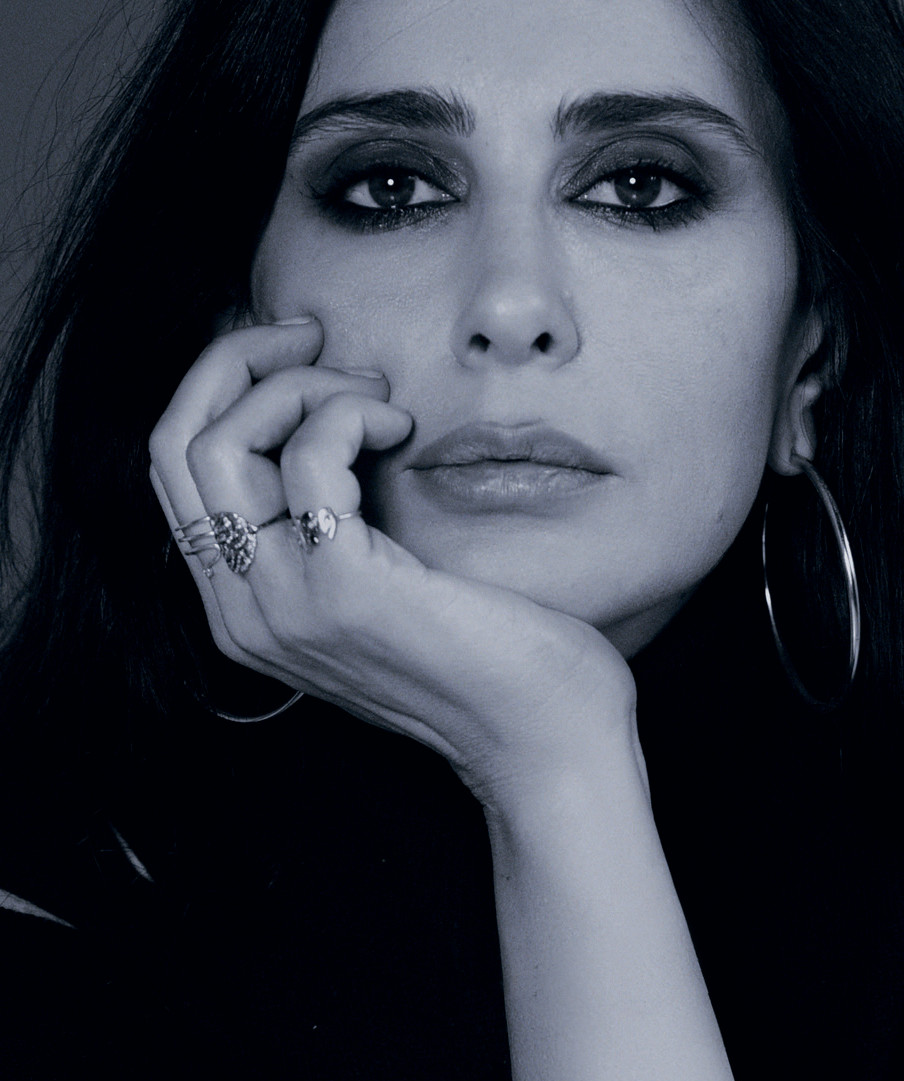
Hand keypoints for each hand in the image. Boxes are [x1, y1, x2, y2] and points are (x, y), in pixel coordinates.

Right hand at [147, 319, 637, 809]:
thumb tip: (319, 427)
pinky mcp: (343, 589)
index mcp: (246, 610)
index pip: (177, 472)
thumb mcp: (383, 589)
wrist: (545, 737)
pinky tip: (400, 426)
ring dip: (300, 385)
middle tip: (319, 339)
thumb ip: (329, 533)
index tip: (297, 355)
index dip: (222, 390)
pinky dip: (349, 413)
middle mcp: (245, 613)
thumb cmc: (489, 657)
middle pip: (177, 444)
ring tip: (379, 397)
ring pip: (222, 441)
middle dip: (241, 361)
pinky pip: (307, 455)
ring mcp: (285, 606)